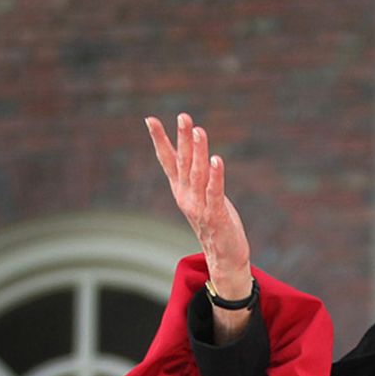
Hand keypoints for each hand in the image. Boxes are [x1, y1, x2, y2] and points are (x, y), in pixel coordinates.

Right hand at [146, 112, 251, 296]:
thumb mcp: (203, 198)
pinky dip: (216, 175)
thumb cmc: (216, 225)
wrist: (224, 259)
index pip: (168, 161)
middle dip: (182, 138)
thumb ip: (199, 178)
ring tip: (199, 130)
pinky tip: (216, 159)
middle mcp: (187, 197)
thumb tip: (197, 154)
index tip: (150, 119)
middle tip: (183, 116)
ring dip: (198, 151)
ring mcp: (200, 207)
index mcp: (181, 191)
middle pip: (183, 162)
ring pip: (198, 173)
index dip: (160, 140)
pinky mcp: (216, 216)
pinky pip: (215, 192)